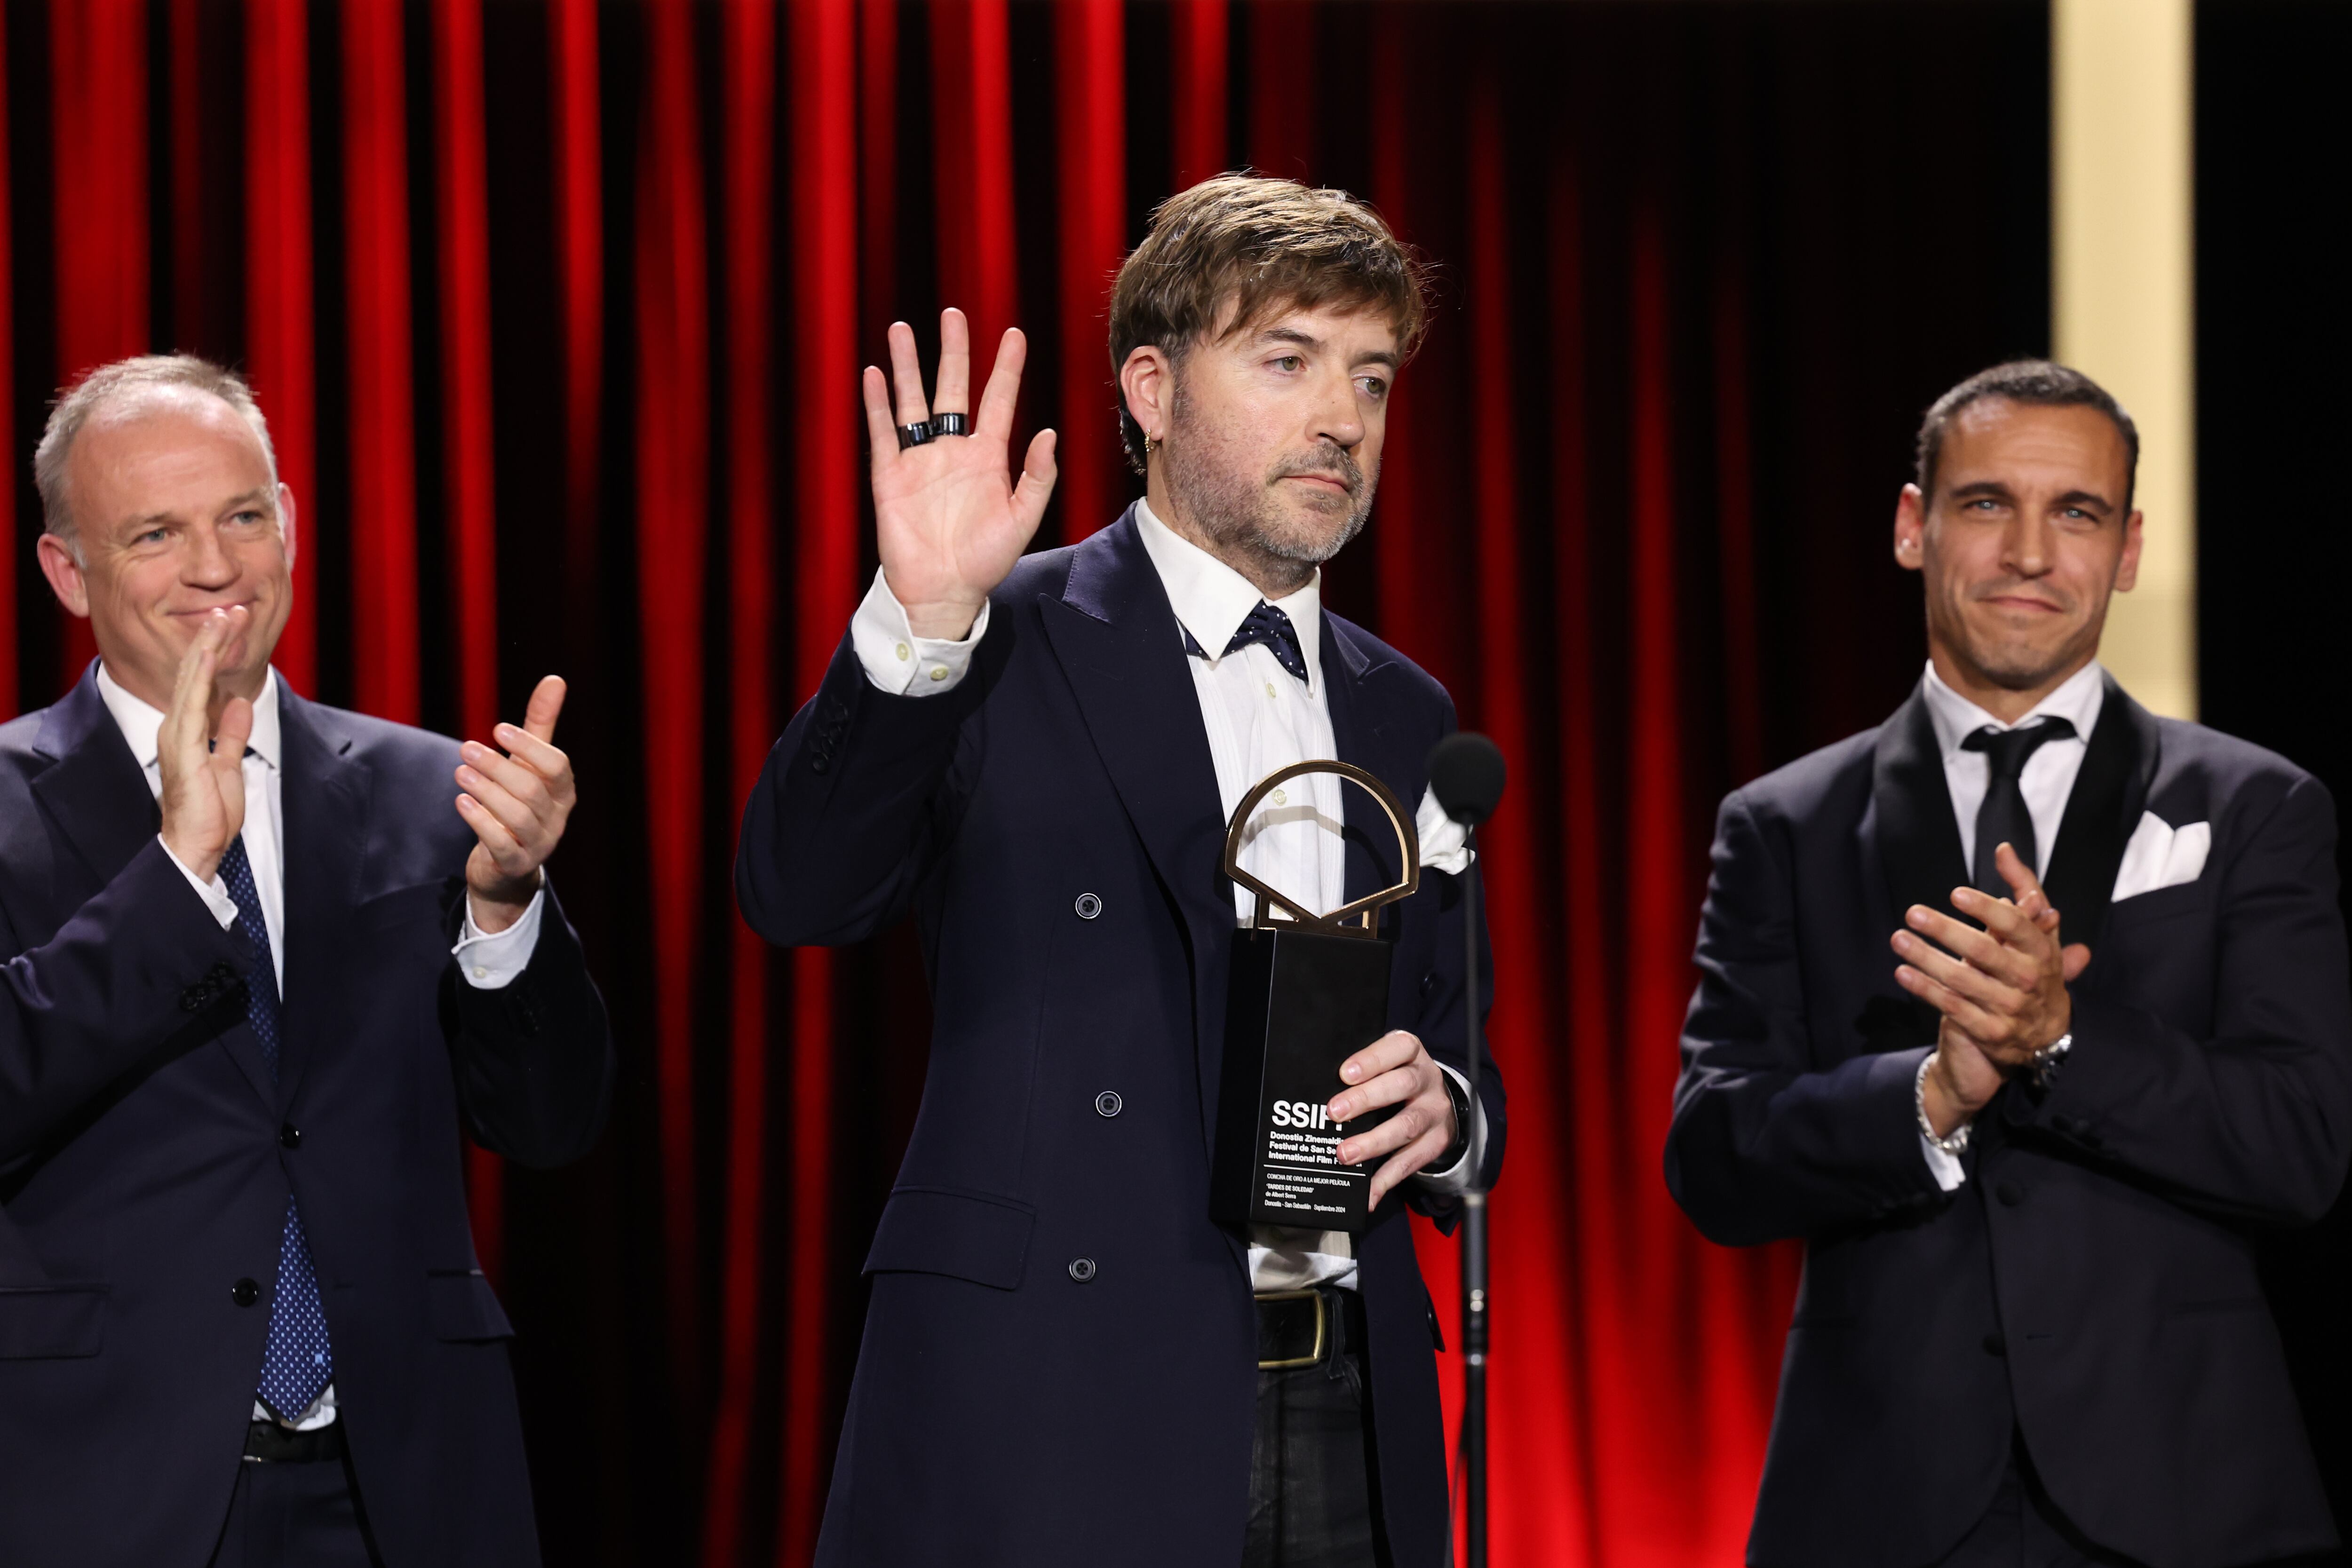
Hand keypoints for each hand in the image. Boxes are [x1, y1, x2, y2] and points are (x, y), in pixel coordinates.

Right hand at [157, 608, 255, 881]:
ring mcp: (177, 734)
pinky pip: (190, 705)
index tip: (232, 624)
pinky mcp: (183, 747)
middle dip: (212, 639)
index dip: (215, 651)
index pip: (201, 681)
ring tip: (222, 618)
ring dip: (207, 648)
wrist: (196, 843)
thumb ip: (231, 734)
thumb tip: (239, 704)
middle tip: (230, 608)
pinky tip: (206, 656)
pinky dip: (198, 679)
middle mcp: (176, 726)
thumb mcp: (228, 764)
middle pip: (193, 673)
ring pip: (190, 681)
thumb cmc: (208, 811)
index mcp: (187, 729)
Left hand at [455, 676, 574, 932]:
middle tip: (466, 749)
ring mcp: (539, 844)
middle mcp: (556, 818)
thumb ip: (540, 725)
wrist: (505, 864)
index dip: (529, 746)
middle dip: (497, 767)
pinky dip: (480, 822)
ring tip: (459, 773)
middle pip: (533, 790)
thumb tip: (555, 679)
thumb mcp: (528, 764)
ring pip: (518, 817)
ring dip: (486, 791)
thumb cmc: (517, 802)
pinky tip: (462, 802)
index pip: (557, 766)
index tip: (497, 728)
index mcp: (563, 792)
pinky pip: (501, 845)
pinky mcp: (515, 864)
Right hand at [863, 308, 1057, 639]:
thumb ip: (1037, 477)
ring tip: (903, 330)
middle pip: (952, 388)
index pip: (999, 400)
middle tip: (953, 314)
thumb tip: (1049, 432)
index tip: (1014, 334)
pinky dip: (878, 404)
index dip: (1006, 368)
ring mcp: (920, 460)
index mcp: (988, 457)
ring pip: (913, 401)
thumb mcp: (1023, 519)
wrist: (943, 592)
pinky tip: (874, 374)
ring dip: (908, 366)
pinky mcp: (891, 476)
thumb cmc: (986, 561)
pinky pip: (884, 432)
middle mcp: (954, 450)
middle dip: (953, 351)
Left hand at [1326, 1030, 1460, 1208]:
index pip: (1397, 1049)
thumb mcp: (1388, 1063)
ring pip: (1407, 1126)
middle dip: (1366, 1099)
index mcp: (1411, 1053)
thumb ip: (1361, 1071)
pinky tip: (1367, 1193)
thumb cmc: (1398, 1078)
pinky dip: (1386, 1179)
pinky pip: (1410, 1162)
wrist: (1441, 1101)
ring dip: (1373, 1142)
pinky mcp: (1436, 1142)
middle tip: (1334, 1112)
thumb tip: (1316, 1089)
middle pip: (1401, 1086)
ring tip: (1345, 1154)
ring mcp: (1434, 1112)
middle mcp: (1427, 1079)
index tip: (1344, 1073)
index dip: (1371, 1060)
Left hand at [1892, 843, 2093, 1124]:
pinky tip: (1904, 972)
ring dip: (1926, 958)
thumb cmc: (2033, 967)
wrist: (2044, 1032)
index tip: (1955, 894)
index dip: (1986, 909)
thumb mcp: (2036, 931)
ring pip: (1961, 980)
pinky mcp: (1989, 1030)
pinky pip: (1952, 1006)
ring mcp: (2008, 1007)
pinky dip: (1926, 989)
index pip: (2014, 926)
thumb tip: (2003, 850)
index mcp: (2040, 951)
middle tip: (1913, 913)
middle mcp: (2027, 979)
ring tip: (1899, 939)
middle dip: (1945, 930)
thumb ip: (2024, 889)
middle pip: (1982, 951)